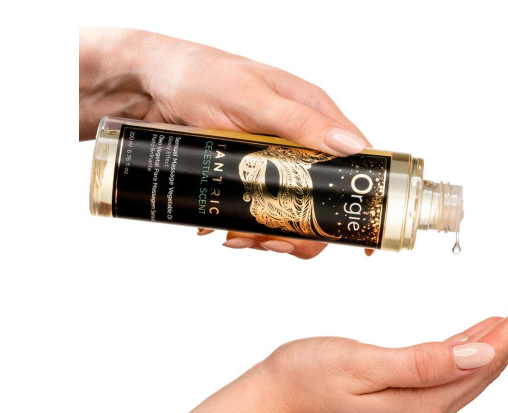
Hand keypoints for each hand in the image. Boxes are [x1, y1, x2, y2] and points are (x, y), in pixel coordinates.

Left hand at [79, 28, 372, 258]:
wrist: (148, 86)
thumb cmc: (200, 76)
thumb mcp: (253, 98)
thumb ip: (300, 123)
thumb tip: (353, 147)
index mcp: (313, 115)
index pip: (355, 161)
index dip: (360, 200)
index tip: (357, 238)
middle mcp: (299, 141)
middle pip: (323, 200)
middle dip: (302, 230)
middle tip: (272, 241)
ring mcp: (273, 162)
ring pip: (290, 212)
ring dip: (269, 234)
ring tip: (238, 238)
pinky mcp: (247, 177)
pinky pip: (258, 213)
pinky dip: (244, 229)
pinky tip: (222, 230)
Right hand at [80, 288, 507, 412]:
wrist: (262, 412)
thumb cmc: (298, 383)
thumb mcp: (359, 364)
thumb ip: (424, 362)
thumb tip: (481, 353)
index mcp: (419, 407)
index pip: (486, 357)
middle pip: (487, 364)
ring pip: (471, 369)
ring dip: (502, 337)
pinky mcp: (399, 408)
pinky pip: (447, 374)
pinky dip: (469, 349)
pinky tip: (481, 334)